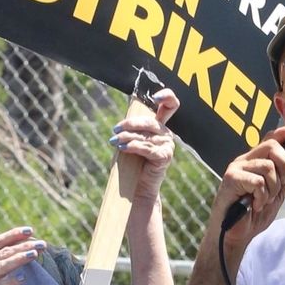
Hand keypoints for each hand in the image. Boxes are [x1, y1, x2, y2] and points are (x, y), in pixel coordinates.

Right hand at [0, 227, 43, 284]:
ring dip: (18, 259)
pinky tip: (21, 279)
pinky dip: (8, 283)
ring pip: (0, 266)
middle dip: (23, 246)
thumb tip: (10, 259)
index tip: (30, 231)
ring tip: (35, 254)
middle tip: (42, 243)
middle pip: (3, 252)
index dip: (13, 235)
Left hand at [111, 87, 178, 204]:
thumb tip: (120, 121)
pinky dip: (133, 146)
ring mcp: (167, 145)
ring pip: (145, 136)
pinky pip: (147, 148)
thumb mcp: (131, 140)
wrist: (137, 187)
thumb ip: (131, 128)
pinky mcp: (164, 157)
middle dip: (130, 124)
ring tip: (114, 141)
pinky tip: (122, 148)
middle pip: (149, 121)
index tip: (155, 96)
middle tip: (116, 129)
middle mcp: (166, 133)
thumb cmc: (132, 163)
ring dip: (126, 137)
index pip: (171, 105)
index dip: (167, 96)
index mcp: (160, 126)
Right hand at [211, 131, 284, 254]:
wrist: (235, 235)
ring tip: (263, 200)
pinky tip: (255, 204)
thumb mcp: (276, 195)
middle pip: (272, 145)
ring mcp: (237, 168)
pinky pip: (258, 181)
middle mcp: (245, 160)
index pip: (271, 138)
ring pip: (268, 166)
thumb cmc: (252, 215)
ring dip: (272, 188)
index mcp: (255, 161)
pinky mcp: (231, 178)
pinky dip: (261, 196)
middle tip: (282, 184)